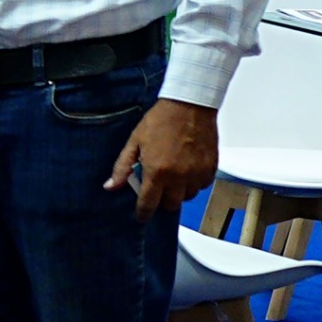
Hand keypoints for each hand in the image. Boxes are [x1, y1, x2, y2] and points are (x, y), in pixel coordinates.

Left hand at [110, 98, 218, 220]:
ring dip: (179, 192)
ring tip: (172, 175)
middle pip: (171, 205)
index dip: (143, 213)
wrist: (189, 106)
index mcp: (157, 171)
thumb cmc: (160, 121)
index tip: (141, 216)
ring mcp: (197, 173)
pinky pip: (201, 186)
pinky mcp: (211, 168)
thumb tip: (110, 186)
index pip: (149, 204)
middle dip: (162, 201)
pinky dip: (193, 183)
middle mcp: (179, 177)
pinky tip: (186, 169)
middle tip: (157, 188)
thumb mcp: (134, 142)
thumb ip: (122, 167)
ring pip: (188, 196)